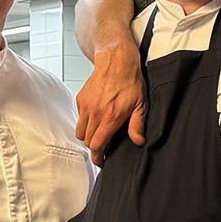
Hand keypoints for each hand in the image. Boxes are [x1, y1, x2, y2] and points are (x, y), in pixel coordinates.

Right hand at [75, 41, 146, 164]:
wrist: (116, 61)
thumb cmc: (130, 81)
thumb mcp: (141, 104)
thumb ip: (137, 124)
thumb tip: (138, 141)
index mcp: (110, 117)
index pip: (96, 145)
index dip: (98, 157)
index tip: (101, 160)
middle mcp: (95, 113)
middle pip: (87, 141)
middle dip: (94, 147)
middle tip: (102, 148)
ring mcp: (86, 106)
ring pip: (80, 131)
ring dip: (88, 136)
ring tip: (98, 133)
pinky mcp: (81, 99)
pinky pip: (79, 118)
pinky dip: (86, 122)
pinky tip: (96, 117)